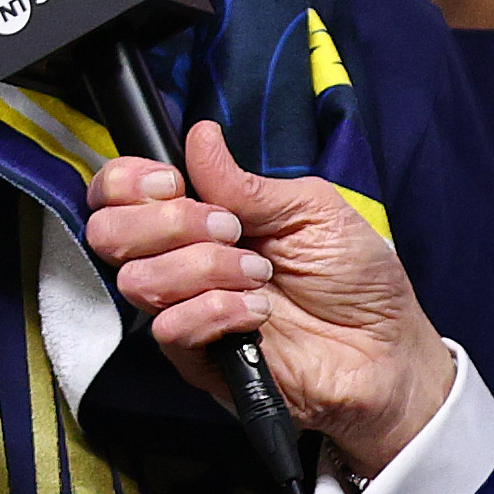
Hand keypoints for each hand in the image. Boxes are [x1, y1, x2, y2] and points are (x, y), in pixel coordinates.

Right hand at [86, 121, 452, 482]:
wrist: (385, 352)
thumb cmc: (355, 279)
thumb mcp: (313, 210)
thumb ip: (248, 183)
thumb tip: (199, 136)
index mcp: (198, 215)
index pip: (117, 191)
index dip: (127, 180)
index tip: (175, 182)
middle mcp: (179, 259)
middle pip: (107, 233)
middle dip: (166, 222)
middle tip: (229, 229)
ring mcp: (184, 308)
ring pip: (137, 280)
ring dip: (203, 268)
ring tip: (259, 275)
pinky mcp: (197, 357)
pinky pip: (170, 328)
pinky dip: (217, 311)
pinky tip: (258, 314)